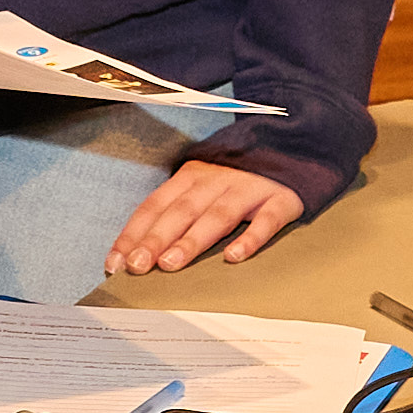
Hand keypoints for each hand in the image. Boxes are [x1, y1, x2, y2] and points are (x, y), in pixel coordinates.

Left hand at [106, 159, 303, 271]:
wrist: (296, 146)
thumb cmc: (240, 177)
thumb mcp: (204, 184)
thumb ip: (177, 211)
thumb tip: (140, 250)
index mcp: (192, 176)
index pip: (155, 205)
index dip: (134, 233)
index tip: (116, 262)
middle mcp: (217, 179)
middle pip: (182, 210)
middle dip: (157, 239)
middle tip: (138, 266)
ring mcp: (250, 188)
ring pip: (217, 215)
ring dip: (192, 240)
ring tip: (171, 264)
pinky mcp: (281, 198)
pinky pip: (265, 220)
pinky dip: (250, 238)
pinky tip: (234, 257)